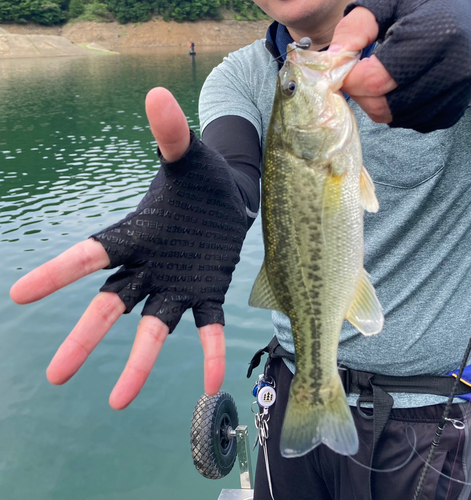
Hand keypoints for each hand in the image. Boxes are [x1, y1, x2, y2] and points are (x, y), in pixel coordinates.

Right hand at [10, 88, 229, 409]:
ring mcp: (177, 283)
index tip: (20, 295)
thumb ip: (170, 134)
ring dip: (138, 361)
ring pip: (152, 326)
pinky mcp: (207, 291)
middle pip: (111, 304)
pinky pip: (206, 327)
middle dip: (85, 337)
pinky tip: (210, 382)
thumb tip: (157, 95)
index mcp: (135, 235)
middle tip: (56, 376)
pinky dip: (208, 353)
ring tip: (119, 401)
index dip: (57, 274)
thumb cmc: (199, 179)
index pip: (89, 255)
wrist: (228, 199)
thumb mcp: (186, 156)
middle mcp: (149, 267)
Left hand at [333, 0, 470, 131]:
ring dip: (377, 102)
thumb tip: (333, 62)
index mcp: (434, 38)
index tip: (342, 70)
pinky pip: (412, 121)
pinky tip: (399, 86)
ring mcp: (456, 92)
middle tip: (358, 73)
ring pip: (395, 117)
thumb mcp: (387, 3)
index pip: (374, 81)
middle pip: (383, 105)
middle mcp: (451, 70)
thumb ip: (355, 30)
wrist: (462, 9)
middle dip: (361, 93)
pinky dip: (397, 109)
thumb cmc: (425, 1)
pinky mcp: (454, 106)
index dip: (350, 79)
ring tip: (379, 76)